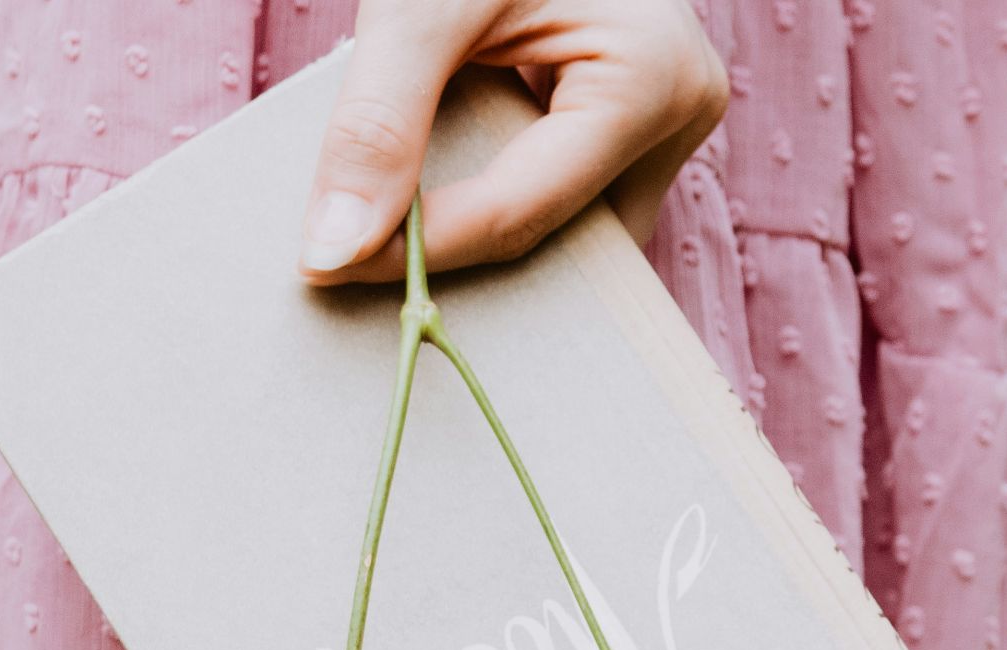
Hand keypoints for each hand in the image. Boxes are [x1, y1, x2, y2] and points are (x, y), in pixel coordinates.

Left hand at [298, 0, 728, 283]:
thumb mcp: (421, 4)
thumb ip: (376, 123)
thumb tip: (331, 251)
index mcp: (653, 79)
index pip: (523, 210)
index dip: (420, 249)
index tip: (325, 266)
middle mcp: (681, 110)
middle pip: (557, 236)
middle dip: (461, 259)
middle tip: (352, 264)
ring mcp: (666, 118)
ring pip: (567, 229)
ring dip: (481, 236)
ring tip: (388, 239)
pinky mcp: (634, 117)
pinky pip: (564, 192)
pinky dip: (495, 199)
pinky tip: (429, 202)